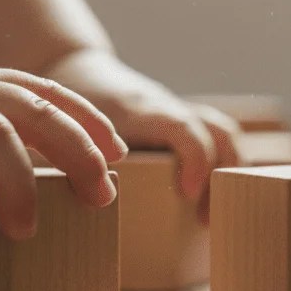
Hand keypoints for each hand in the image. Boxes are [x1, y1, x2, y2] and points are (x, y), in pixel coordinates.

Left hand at [43, 49, 240, 220]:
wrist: (75, 69)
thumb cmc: (66, 106)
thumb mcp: (64, 132)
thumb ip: (72, 163)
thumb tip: (76, 204)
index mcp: (138, 109)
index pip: (182, 126)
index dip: (194, 158)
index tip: (187, 194)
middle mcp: (166, 108)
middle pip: (217, 131)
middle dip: (219, 176)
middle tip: (202, 221)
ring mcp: (177, 113)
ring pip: (222, 132)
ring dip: (226, 172)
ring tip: (206, 217)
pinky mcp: (180, 122)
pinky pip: (214, 138)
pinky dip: (219, 166)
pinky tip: (203, 200)